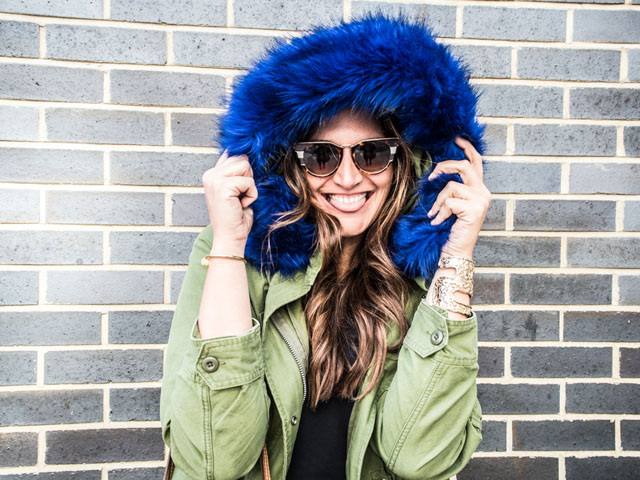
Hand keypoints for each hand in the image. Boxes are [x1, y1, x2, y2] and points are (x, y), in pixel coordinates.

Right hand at [202, 150, 257, 255]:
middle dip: (248, 177)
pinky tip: (241, 205)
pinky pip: (249, 181)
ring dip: (250, 185)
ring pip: (245, 165)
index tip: (244, 184)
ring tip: (241, 199)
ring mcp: (214, 179)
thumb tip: (249, 157)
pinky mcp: (222, 186)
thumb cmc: (236, 218)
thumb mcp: (236, 191)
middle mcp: (210, 174)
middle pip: (242, 158)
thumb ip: (238, 174)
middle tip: (241, 196)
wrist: (229, 238)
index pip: (232, 154)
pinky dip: (251, 194)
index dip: (244, 168)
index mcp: (212, 174)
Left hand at [426, 137, 490, 258]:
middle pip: (465, 166)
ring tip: (434, 213)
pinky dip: (439, 211)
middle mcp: (483, 193)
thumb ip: (453, 189)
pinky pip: (449, 201)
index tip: (457, 139)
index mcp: (480, 190)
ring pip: (452, 185)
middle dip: (445, 167)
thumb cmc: (451, 229)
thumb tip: (439, 170)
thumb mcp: (452, 205)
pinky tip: (438, 222)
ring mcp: (481, 201)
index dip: (468, 148)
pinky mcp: (474, 210)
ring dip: (438, 200)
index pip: (477, 163)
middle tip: (432, 176)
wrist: (456, 251)